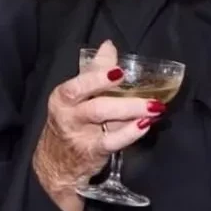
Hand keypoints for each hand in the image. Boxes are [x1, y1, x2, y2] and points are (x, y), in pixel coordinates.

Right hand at [32, 39, 162, 210]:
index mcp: (63, 97)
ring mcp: (80, 135)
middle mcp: (68, 115)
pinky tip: (144, 125)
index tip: (119, 71)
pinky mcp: (92, 152)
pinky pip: (112, 142)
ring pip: (104, 122)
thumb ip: (93, 71)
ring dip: (132, 112)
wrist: (55, 164)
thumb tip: (109, 46)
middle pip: (95, 105)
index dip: (98, 76)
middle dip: (124, 100)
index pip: (78, 85)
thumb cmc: (70, 123)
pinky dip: (130, 133)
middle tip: (150, 96)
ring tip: (155, 108)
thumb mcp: (75, 97)